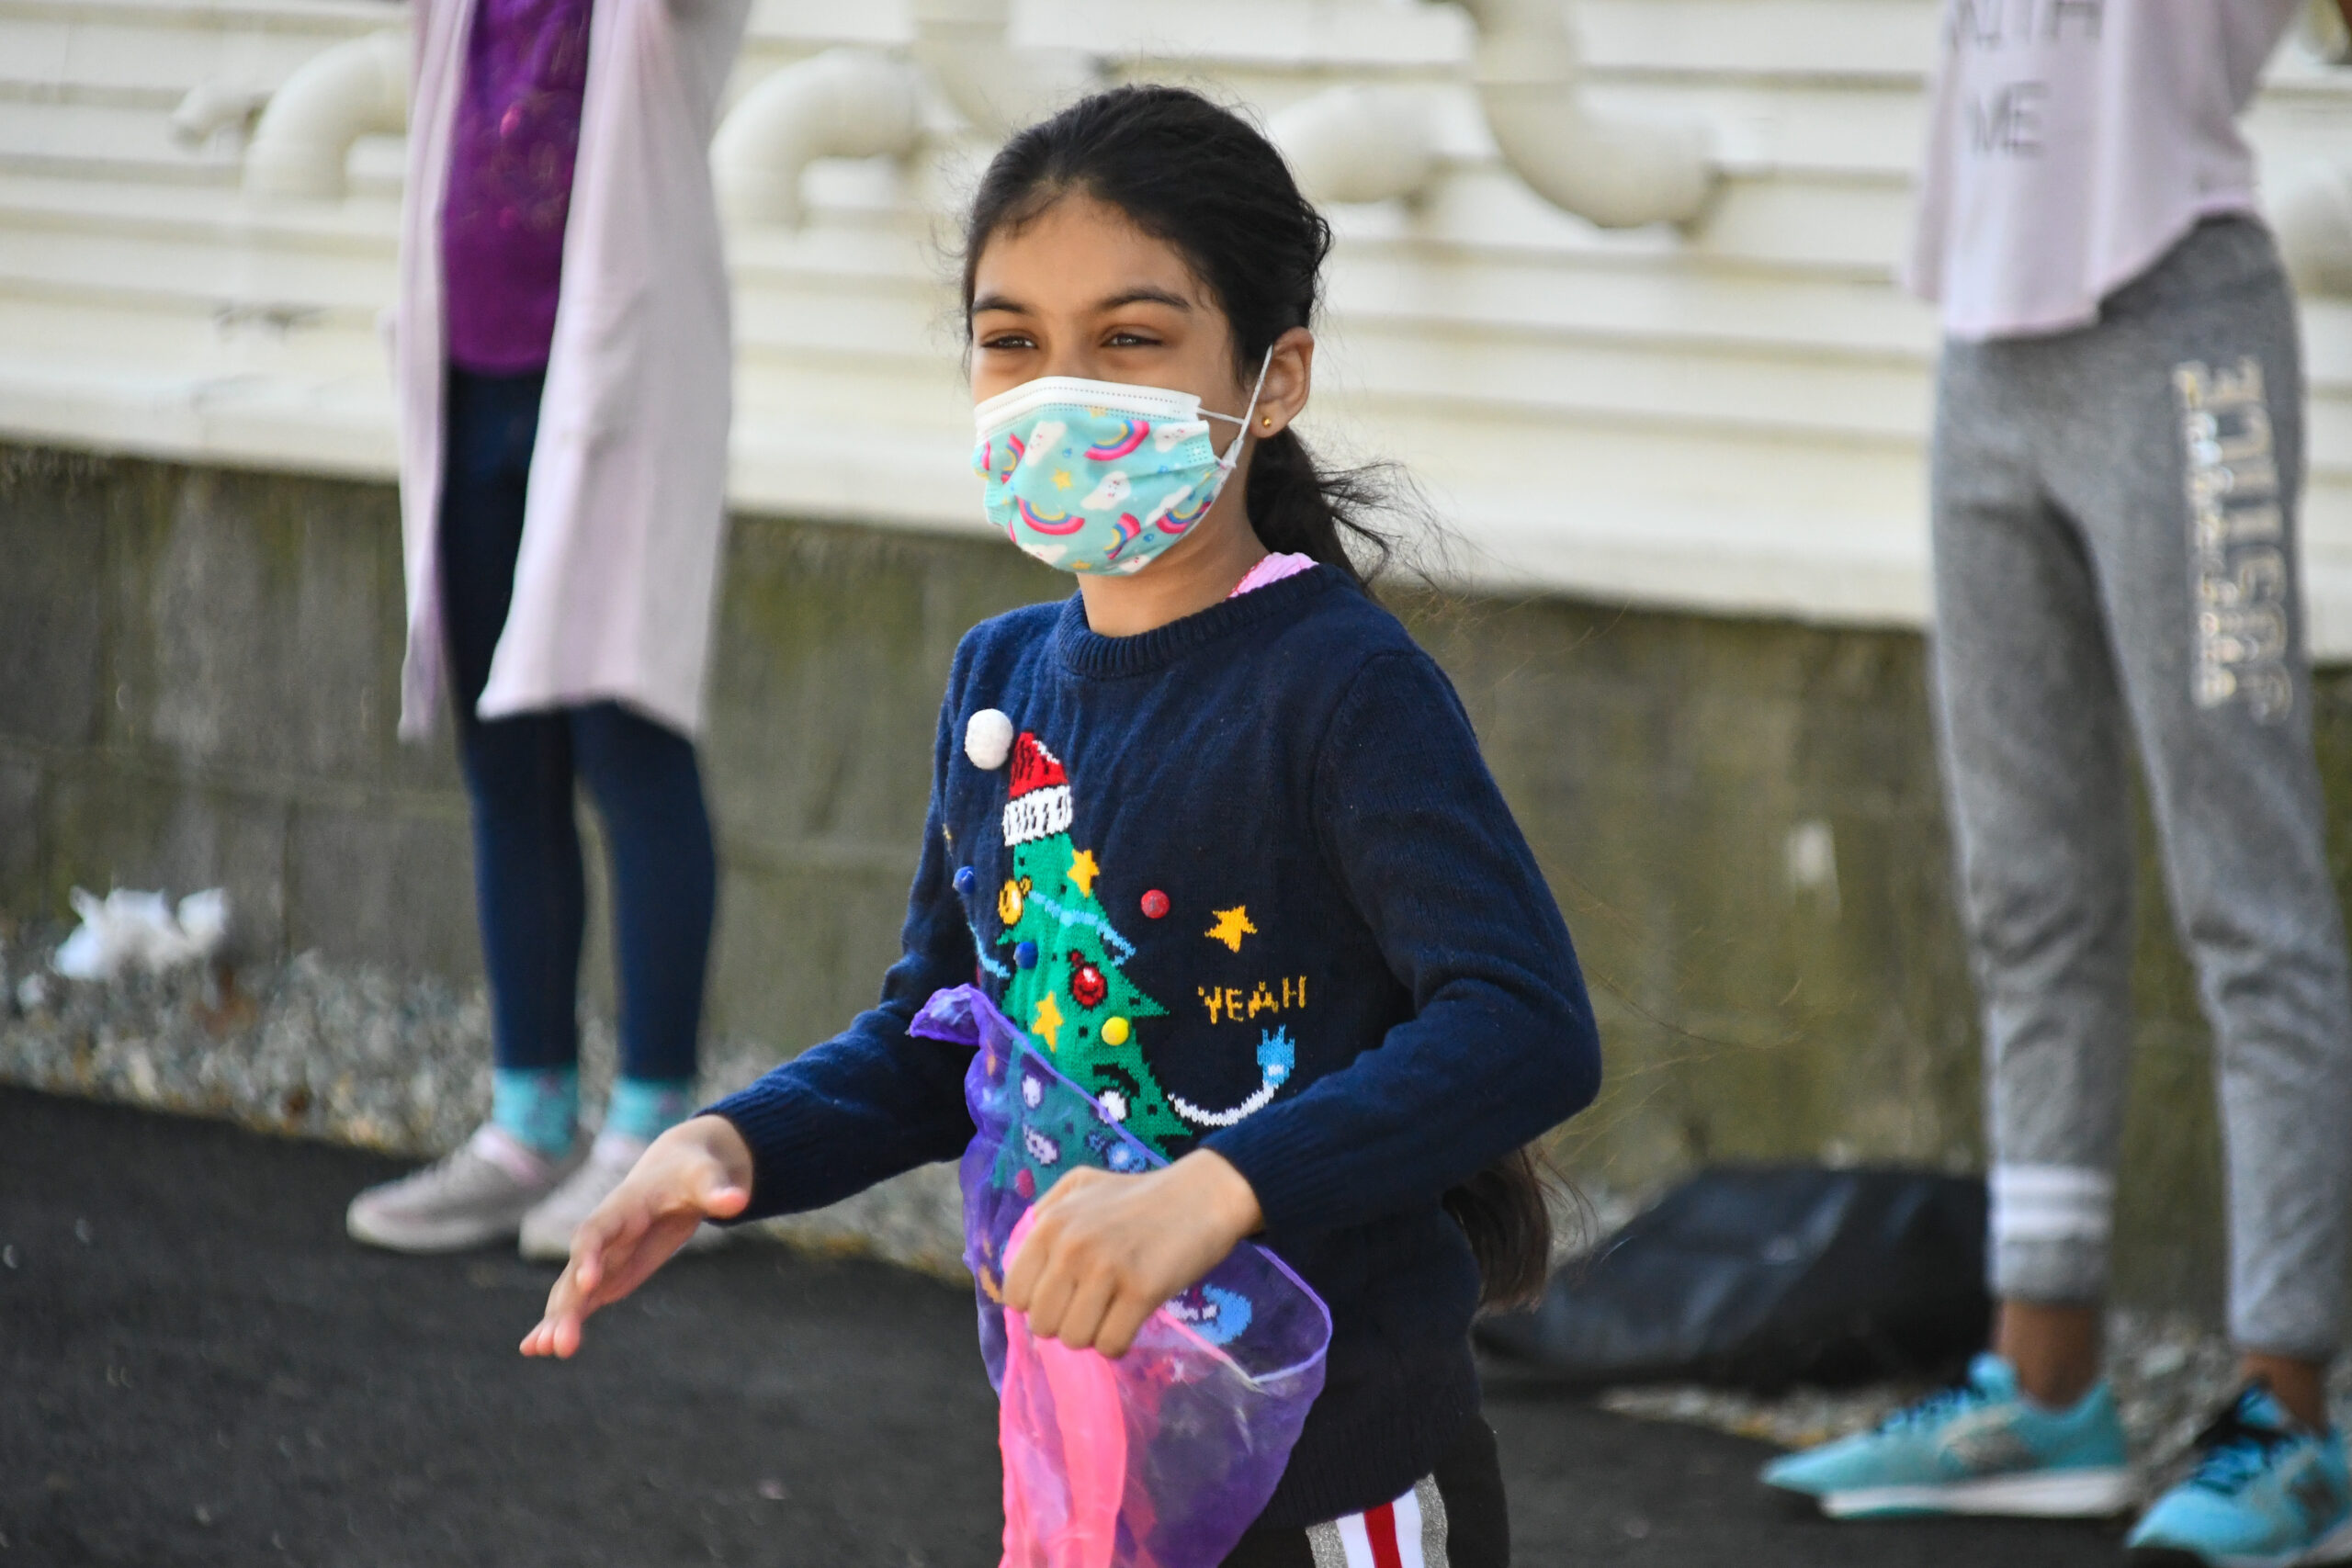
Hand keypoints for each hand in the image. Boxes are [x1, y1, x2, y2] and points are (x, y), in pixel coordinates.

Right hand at [520, 1115, 752, 1359]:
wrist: (678, 1168)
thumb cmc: (693, 1170)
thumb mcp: (707, 1176)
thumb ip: (717, 1189)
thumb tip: (738, 1201)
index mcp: (623, 1207)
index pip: (597, 1231)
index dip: (589, 1255)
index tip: (588, 1283)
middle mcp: (604, 1234)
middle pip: (577, 1270)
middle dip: (566, 1305)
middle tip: (558, 1344)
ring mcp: (603, 1256)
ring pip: (573, 1289)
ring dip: (558, 1319)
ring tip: (539, 1350)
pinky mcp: (609, 1273)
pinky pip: (582, 1299)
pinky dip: (565, 1320)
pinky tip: (541, 1347)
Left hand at [1001, 1149, 1262, 1357]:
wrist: (1203, 1195)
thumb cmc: (1140, 1195)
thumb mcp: (1081, 1185)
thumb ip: (1044, 1214)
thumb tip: (1020, 1260)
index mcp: (1051, 1224)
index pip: (1015, 1295)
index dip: (1038, 1303)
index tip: (1063, 1297)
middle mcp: (1071, 1247)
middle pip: (1043, 1324)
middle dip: (1066, 1323)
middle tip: (1092, 1307)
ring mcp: (1106, 1269)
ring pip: (1075, 1340)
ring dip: (1093, 1335)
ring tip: (1112, 1312)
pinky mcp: (1141, 1291)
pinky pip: (1111, 1345)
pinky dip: (1118, 1344)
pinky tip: (1130, 1321)